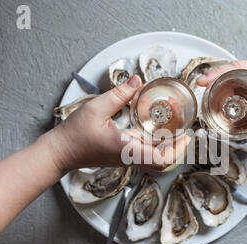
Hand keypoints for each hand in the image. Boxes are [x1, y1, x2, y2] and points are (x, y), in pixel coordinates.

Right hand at [41, 75, 189, 171]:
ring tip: (176, 125)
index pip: (159, 160)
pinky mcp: (122, 153)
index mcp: (126, 150)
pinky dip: (154, 141)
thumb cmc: (75, 135)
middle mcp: (129, 156)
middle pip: (162, 160)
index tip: (186, 137)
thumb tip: (137, 80)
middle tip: (186, 130)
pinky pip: (143, 150)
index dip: (176, 151)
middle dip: (177, 147)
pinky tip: (155, 127)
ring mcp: (126, 157)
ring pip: (154, 156)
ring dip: (167, 144)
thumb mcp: (96, 108)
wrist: (60, 152)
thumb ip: (119, 94)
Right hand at [197, 55, 246, 143]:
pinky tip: (220, 105)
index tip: (202, 82)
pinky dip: (225, 92)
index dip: (217, 74)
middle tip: (202, 103)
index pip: (236, 67)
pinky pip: (234, 82)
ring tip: (208, 107)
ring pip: (229, 78)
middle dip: (213, 86)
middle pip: (228, 72)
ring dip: (218, 91)